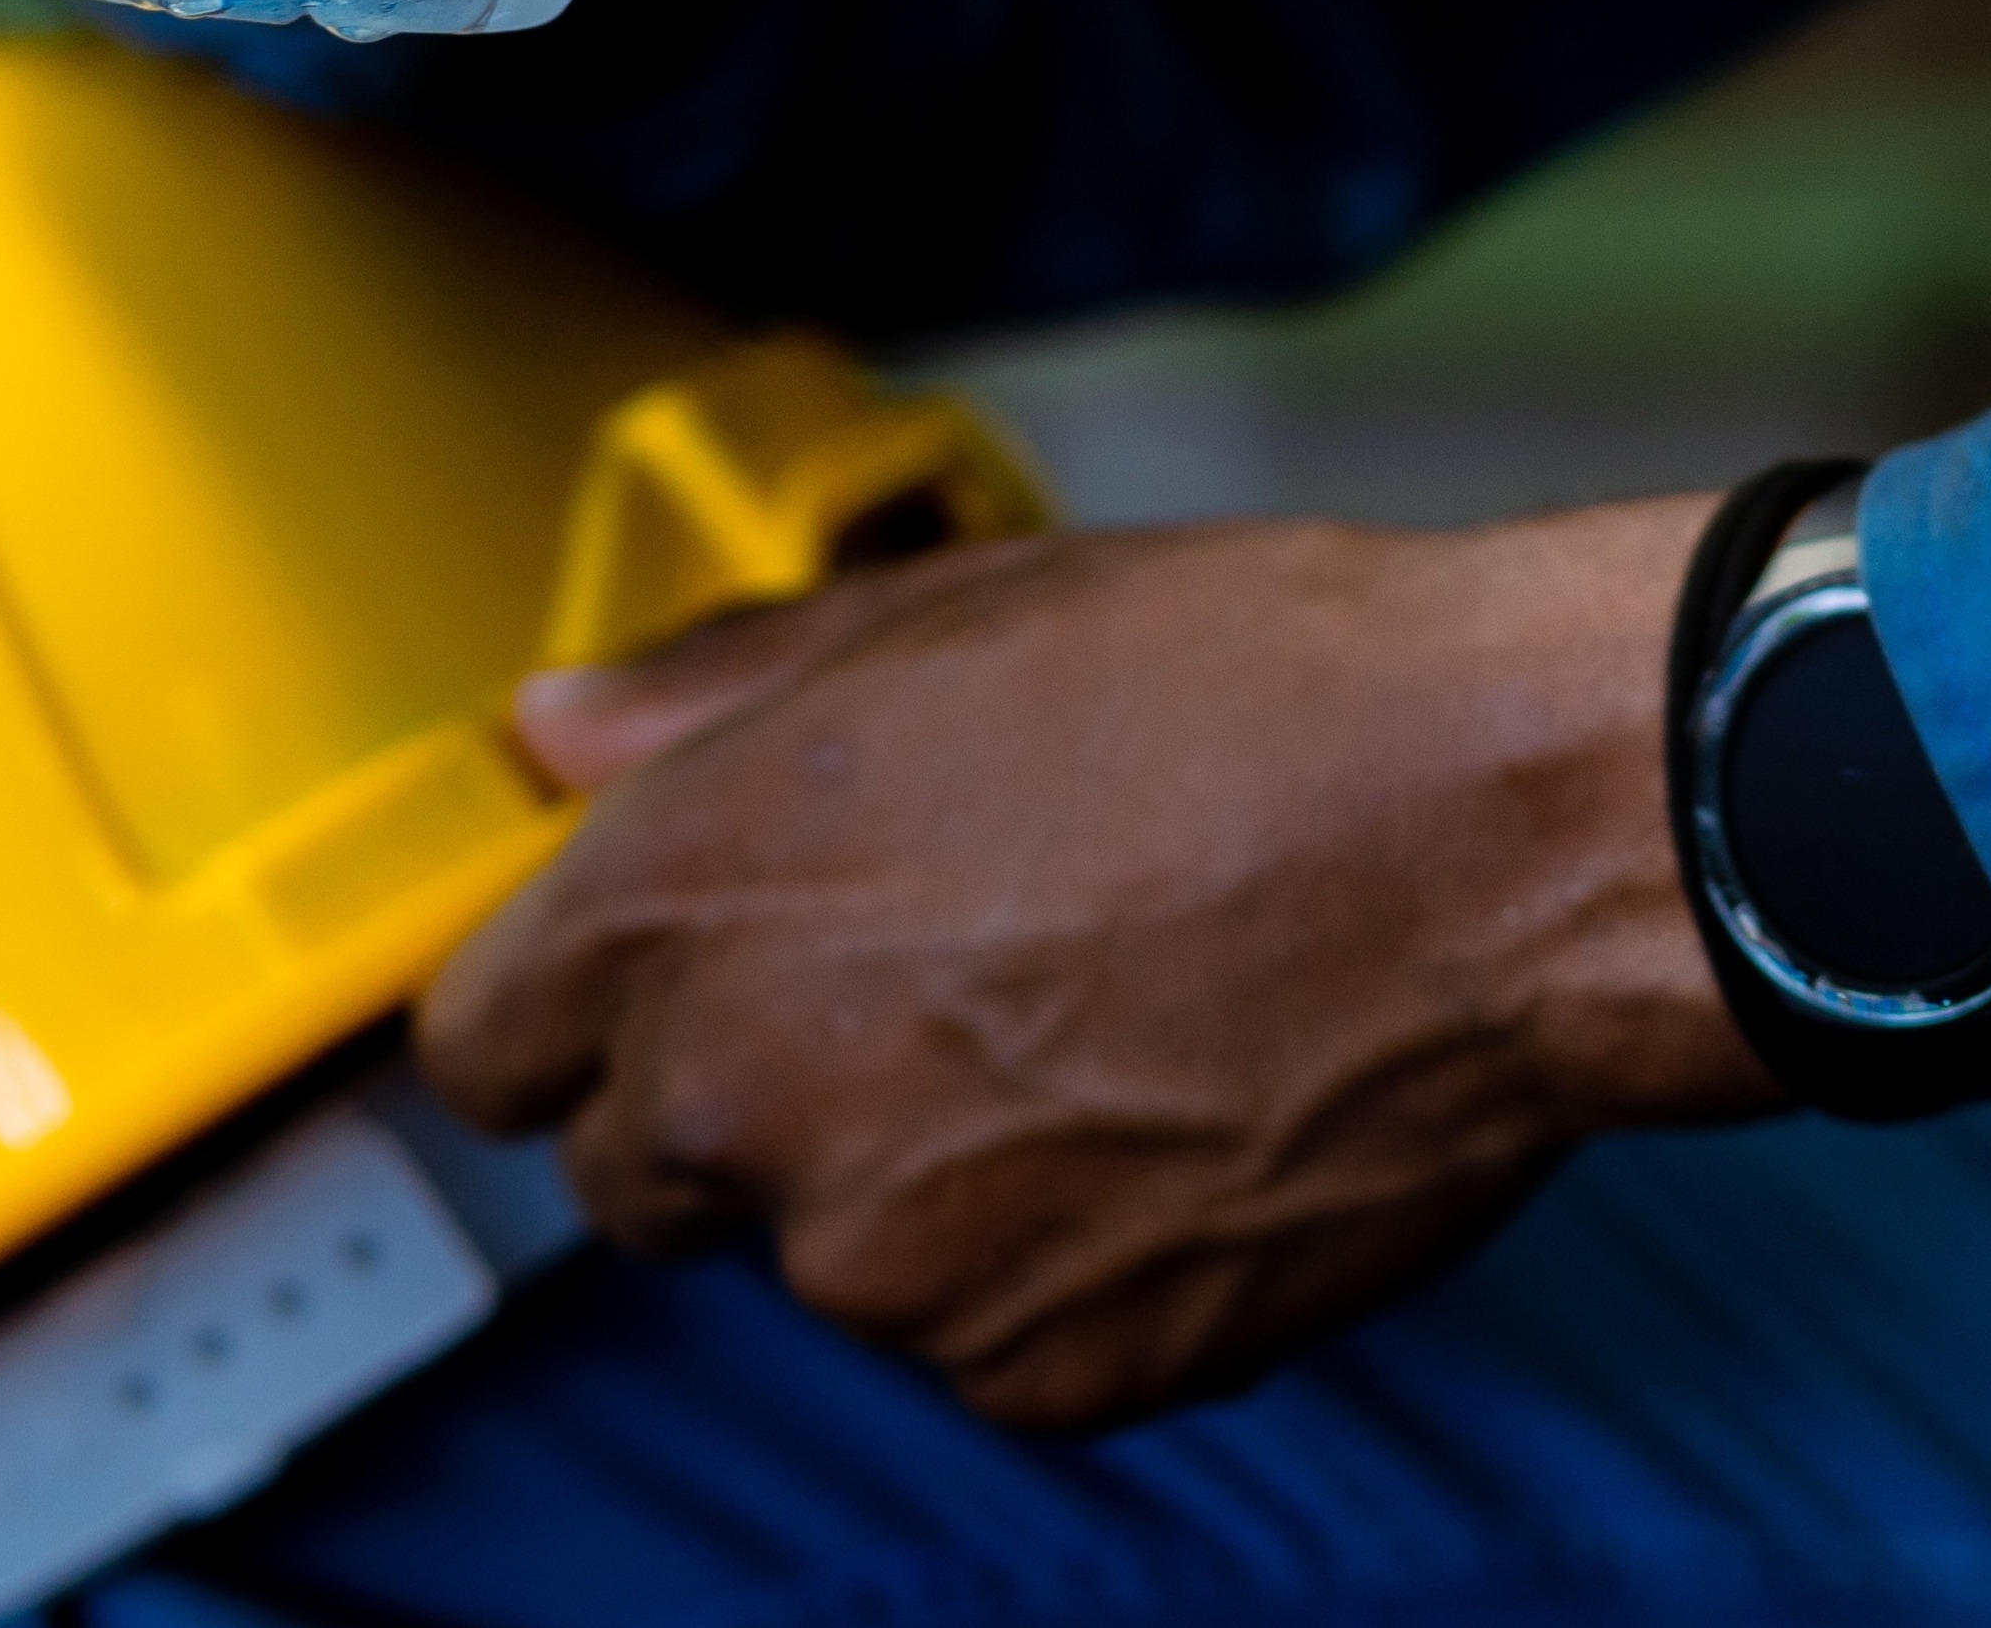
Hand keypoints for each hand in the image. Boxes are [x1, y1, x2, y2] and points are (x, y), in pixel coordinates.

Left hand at [417, 499, 1778, 1428]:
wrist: (1505, 836)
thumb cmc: (1254, 689)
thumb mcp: (954, 616)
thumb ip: (711, 692)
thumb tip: (553, 730)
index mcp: (682, 901)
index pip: (484, 1042)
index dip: (578, 998)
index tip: (675, 967)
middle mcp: (746, 1103)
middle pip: (633, 1168)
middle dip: (740, 1089)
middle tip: (931, 975)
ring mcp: (892, 1265)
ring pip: (830, 1252)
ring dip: (911, 1175)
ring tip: (1098, 1022)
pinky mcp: (1042, 1374)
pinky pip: (984, 1335)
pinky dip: (1049, 1260)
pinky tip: (1169, 1114)